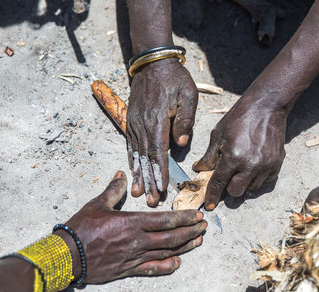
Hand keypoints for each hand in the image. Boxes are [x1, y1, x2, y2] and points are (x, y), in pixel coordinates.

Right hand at [60, 171, 206, 282]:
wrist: (65, 256)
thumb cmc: (80, 229)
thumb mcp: (96, 205)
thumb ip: (112, 191)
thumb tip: (120, 175)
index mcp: (132, 222)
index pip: (165, 220)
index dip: (184, 218)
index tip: (197, 216)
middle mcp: (137, 240)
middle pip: (171, 237)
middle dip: (190, 231)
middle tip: (204, 227)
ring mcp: (134, 257)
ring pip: (166, 252)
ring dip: (185, 247)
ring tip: (199, 241)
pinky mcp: (128, 269)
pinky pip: (151, 269)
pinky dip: (166, 267)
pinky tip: (178, 264)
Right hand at [127, 59, 197, 206]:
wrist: (152, 63)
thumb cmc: (174, 79)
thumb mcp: (188, 96)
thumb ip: (185, 121)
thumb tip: (181, 144)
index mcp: (156, 120)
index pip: (158, 152)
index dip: (160, 172)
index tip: (161, 188)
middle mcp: (141, 124)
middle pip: (145, 158)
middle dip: (148, 181)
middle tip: (150, 201)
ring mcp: (134, 124)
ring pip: (136, 154)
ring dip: (138, 175)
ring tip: (138, 193)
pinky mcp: (131, 122)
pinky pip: (131, 146)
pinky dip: (132, 161)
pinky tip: (133, 173)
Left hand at [193, 97, 286, 209]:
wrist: (266, 107)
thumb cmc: (239, 118)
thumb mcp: (218, 134)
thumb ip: (210, 156)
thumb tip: (200, 170)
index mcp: (233, 157)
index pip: (219, 184)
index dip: (212, 196)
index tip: (209, 204)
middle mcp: (250, 165)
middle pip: (236, 192)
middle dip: (229, 188)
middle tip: (228, 177)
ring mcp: (266, 165)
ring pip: (251, 188)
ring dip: (244, 182)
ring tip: (242, 167)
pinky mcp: (277, 163)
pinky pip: (265, 181)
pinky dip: (258, 178)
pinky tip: (254, 165)